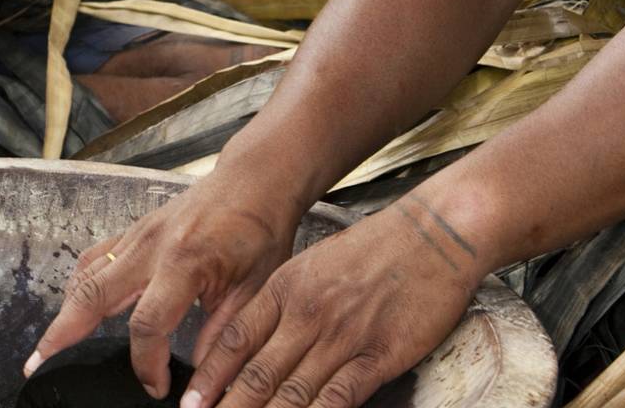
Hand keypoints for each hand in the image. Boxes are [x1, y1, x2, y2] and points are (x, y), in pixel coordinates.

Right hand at [27, 171, 302, 399]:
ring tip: (47, 345)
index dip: (147, 364)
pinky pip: (96, 256)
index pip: (147, 324)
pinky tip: (74, 305)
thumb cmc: (261, 229)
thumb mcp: (256, 286)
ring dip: (64, 311)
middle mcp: (151, 246)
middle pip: (93, 295)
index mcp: (184, 262)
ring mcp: (138, 234)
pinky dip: (79, 283)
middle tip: (38, 364)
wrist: (254, 179)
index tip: (157, 386)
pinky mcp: (135, 228)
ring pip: (86, 275)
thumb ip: (226, 333)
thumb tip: (203, 378)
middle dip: (63, 333)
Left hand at [182, 197, 485, 407]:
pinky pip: (339, 396)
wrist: (434, 233)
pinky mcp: (379, 354)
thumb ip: (282, 304)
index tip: (190, 402)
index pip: (235, 340)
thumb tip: (252, 342)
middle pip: (257, 373)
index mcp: (286, 287)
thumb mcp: (313, 266)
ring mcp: (342, 335)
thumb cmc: (375, 249)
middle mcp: (307, 312)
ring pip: (293, 391)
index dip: (210, 376)